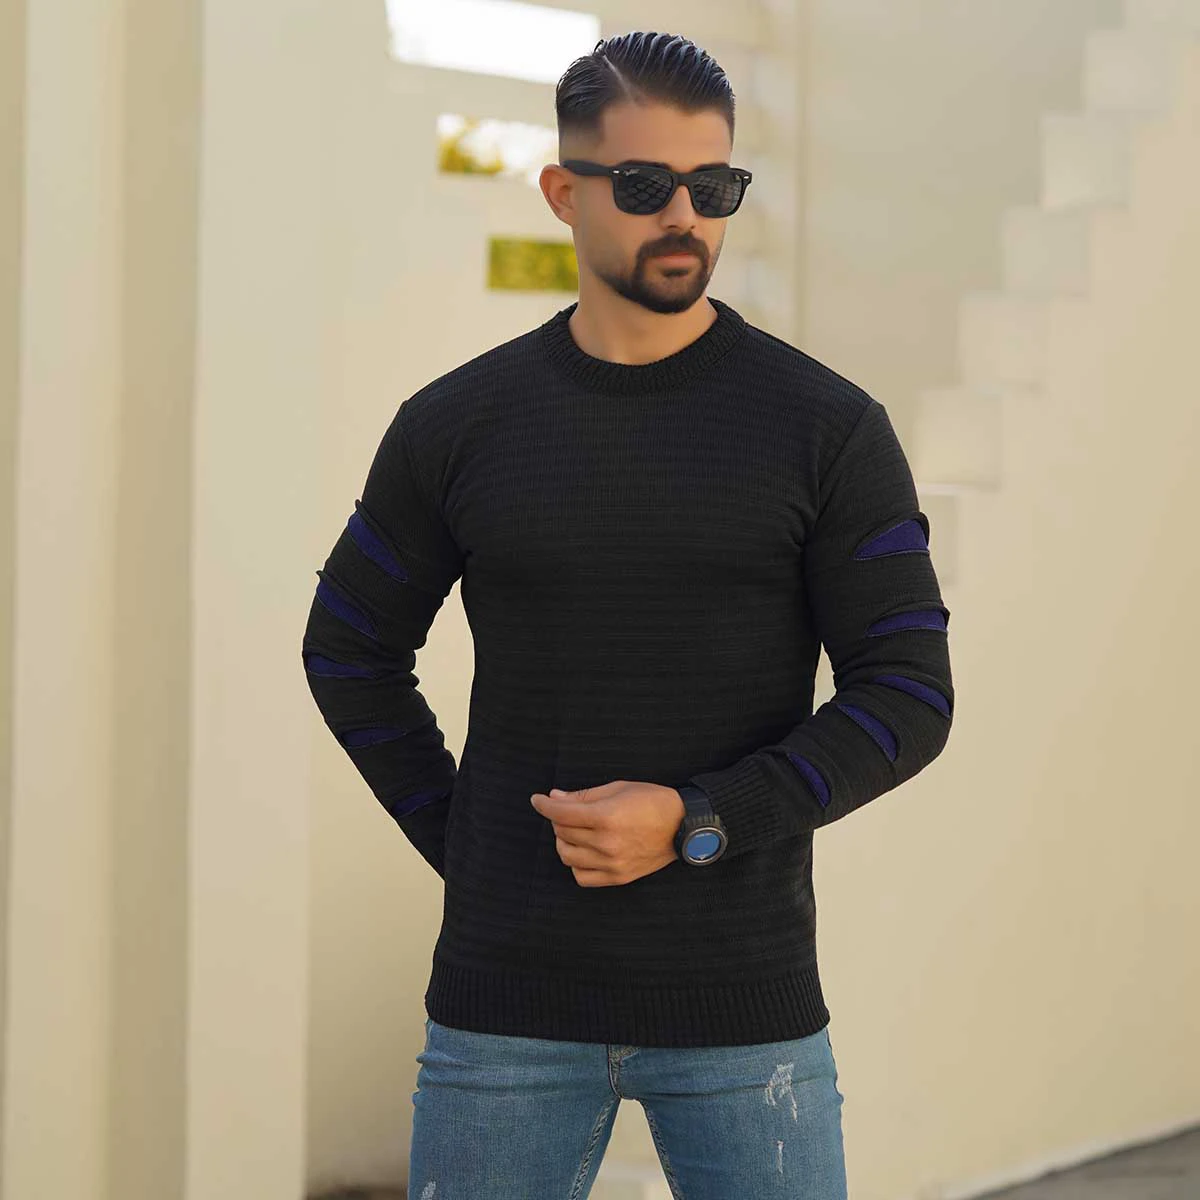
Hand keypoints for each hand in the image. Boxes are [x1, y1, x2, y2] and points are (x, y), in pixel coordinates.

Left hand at [530, 779, 685, 886]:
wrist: (683, 826)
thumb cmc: (652, 801)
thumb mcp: (617, 789)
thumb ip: (583, 796)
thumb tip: (554, 798)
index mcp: (606, 817)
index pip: (561, 813)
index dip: (543, 804)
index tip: (537, 800)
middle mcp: (607, 843)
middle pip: (562, 832)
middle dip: (558, 818)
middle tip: (567, 811)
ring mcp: (612, 863)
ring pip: (567, 855)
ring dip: (564, 840)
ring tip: (576, 831)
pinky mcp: (618, 877)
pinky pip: (581, 876)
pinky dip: (576, 863)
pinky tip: (584, 851)